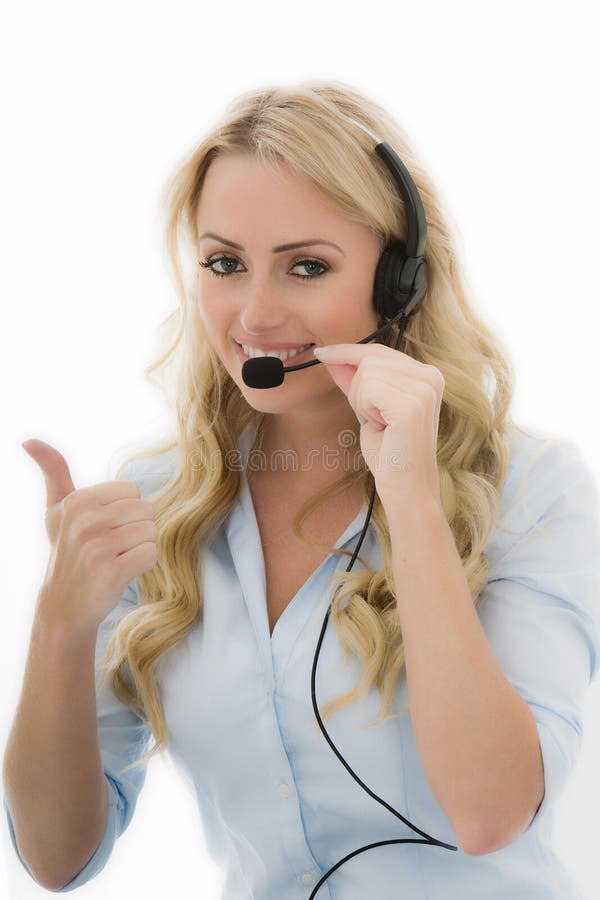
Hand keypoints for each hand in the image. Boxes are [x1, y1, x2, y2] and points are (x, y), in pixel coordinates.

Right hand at [21, 439, 158, 634]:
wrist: (63, 606)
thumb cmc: (66, 552)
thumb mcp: (56, 511)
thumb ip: (52, 471)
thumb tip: (28, 440)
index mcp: (77, 501)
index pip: (133, 492)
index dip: (126, 512)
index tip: (104, 529)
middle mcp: (85, 522)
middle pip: (147, 510)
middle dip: (136, 530)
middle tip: (113, 547)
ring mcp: (97, 548)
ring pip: (151, 532)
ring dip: (140, 547)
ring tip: (117, 559)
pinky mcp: (110, 573)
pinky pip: (151, 554)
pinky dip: (144, 564)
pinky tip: (123, 572)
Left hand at [312, 343, 444, 507]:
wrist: (406, 489)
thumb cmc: (390, 454)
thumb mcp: (368, 408)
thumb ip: (355, 380)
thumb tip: (332, 356)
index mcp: (427, 375)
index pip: (379, 350)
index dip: (347, 351)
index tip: (321, 353)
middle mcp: (431, 376)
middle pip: (369, 358)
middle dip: (356, 388)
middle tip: (371, 417)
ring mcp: (424, 389)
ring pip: (366, 372)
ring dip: (361, 401)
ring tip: (381, 424)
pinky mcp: (411, 403)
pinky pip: (367, 388)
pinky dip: (364, 408)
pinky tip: (381, 426)